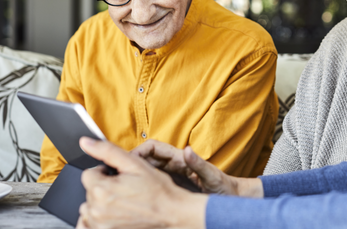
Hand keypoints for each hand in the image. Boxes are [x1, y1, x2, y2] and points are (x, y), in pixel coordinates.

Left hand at [76, 137, 207, 228]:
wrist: (171, 212)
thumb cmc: (157, 190)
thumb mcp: (135, 164)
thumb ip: (107, 151)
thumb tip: (86, 142)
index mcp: (102, 190)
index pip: (88, 174)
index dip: (104, 172)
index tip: (118, 177)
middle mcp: (97, 210)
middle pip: (89, 191)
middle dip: (103, 187)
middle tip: (124, 189)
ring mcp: (100, 225)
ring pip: (89, 207)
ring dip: (100, 203)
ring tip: (121, 202)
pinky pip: (87, 224)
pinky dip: (97, 218)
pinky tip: (113, 214)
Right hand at [131, 140, 263, 197]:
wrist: (230, 198)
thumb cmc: (223, 187)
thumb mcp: (212, 177)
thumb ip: (199, 164)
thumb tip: (187, 151)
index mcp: (181, 159)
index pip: (154, 148)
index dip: (139, 150)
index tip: (127, 160)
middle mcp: (174, 165)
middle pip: (146, 159)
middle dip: (130, 162)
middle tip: (115, 172)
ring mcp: (172, 175)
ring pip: (146, 171)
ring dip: (133, 173)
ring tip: (119, 182)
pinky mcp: (171, 186)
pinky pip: (151, 182)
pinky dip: (140, 184)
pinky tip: (131, 193)